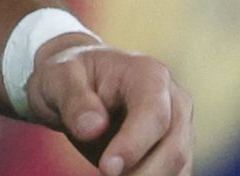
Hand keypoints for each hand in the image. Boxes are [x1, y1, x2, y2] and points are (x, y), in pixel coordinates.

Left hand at [22, 38, 192, 175]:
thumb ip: (74, 99)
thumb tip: (93, 128)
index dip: (134, 145)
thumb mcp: (59, 77)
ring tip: (105, 174)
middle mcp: (174, 100)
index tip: (107, 168)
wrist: (78, 85)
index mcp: (149, 74)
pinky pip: (175, 175)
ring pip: (177, 167)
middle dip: (141, 173)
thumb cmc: (70, 77)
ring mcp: (180, 127)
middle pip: (173, 148)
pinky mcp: (176, 150)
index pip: (154, 114)